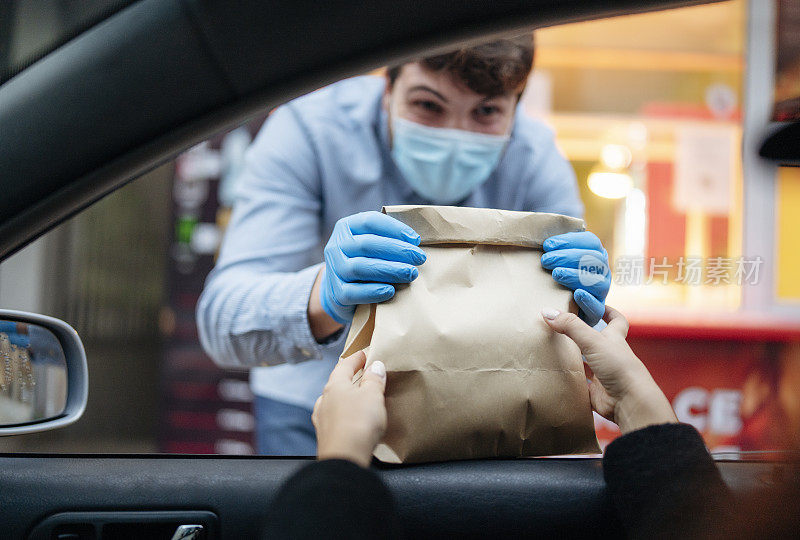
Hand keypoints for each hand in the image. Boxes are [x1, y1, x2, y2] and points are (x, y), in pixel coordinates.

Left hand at [313, 350, 387, 466]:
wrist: (344, 459)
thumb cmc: (358, 424)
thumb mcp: (373, 396)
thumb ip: (374, 379)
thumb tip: (375, 366)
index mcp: (334, 386)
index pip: (344, 365)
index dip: (355, 358)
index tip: (363, 354)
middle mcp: (324, 400)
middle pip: (337, 384)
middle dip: (350, 378)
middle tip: (363, 375)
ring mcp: (322, 419)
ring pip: (334, 402)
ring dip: (346, 398)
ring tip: (359, 400)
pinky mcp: (326, 436)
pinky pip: (336, 419)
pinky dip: (345, 415)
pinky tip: (352, 421)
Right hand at [318, 211, 425, 324]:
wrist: (342, 291)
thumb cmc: (366, 262)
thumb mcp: (373, 244)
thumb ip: (389, 237)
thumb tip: (416, 240)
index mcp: (346, 227)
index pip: (370, 221)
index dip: (395, 229)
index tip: (416, 240)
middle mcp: (336, 246)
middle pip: (367, 244)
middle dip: (398, 250)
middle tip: (420, 258)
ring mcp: (334, 270)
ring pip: (361, 267)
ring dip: (390, 270)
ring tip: (411, 273)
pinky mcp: (337, 293)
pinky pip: (354, 292)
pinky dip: (373, 291)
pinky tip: (391, 291)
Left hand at [541, 231, 610, 325]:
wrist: (560, 309)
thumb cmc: (556, 277)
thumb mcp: (555, 260)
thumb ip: (553, 248)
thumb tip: (540, 237)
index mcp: (595, 254)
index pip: (591, 242)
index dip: (571, 241)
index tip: (548, 244)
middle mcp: (602, 271)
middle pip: (594, 259)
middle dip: (569, 257)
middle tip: (546, 260)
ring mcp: (602, 292)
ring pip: (598, 281)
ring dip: (576, 276)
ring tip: (556, 274)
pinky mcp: (596, 312)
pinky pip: (598, 307)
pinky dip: (588, 300)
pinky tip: (576, 294)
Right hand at [542, 306, 676, 433]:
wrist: (628, 401)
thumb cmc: (619, 367)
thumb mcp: (593, 341)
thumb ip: (571, 326)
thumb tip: (547, 312)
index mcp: (614, 339)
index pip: (616, 320)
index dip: (608, 311)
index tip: (595, 305)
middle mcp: (610, 355)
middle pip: (597, 341)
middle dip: (583, 334)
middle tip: (566, 325)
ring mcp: (603, 373)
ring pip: (586, 362)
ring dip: (574, 357)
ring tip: (554, 348)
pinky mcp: (595, 390)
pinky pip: (580, 383)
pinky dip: (570, 379)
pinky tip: (557, 374)